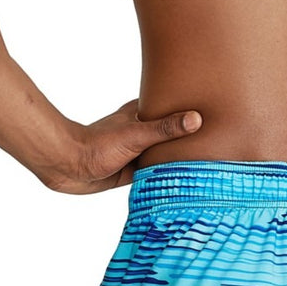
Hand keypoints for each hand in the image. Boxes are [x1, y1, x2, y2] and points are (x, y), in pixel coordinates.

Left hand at [42, 99, 202, 193]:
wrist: (69, 167)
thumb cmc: (98, 146)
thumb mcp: (136, 135)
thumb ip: (165, 129)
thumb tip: (196, 119)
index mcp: (142, 115)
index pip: (170, 106)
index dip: (189, 105)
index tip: (212, 104)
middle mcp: (141, 132)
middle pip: (171, 132)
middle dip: (188, 134)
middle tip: (217, 135)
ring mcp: (137, 152)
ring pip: (164, 153)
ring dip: (177, 157)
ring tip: (207, 158)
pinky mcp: (132, 171)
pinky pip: (155, 173)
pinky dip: (166, 175)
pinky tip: (183, 180)